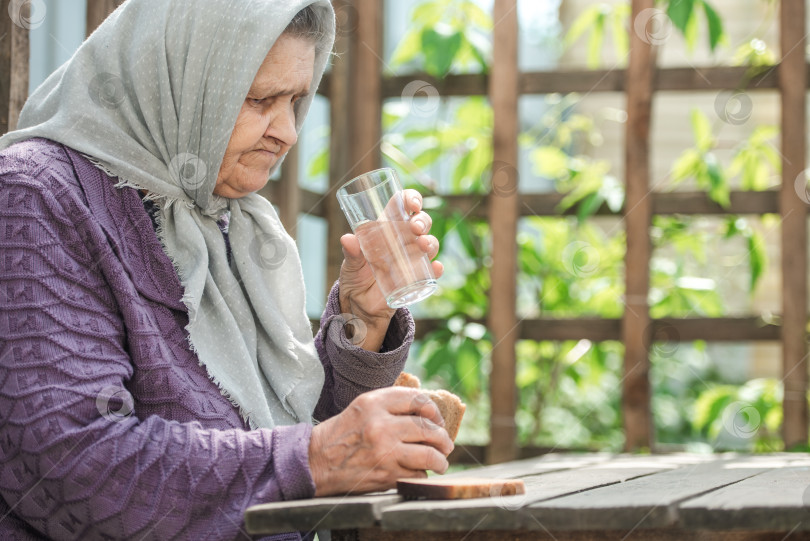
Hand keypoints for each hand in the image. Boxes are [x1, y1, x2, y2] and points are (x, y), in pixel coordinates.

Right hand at [308, 387, 453, 495]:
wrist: (316, 462)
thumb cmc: (342, 434)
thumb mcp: (362, 407)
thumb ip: (391, 405)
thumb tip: (427, 412)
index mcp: (375, 403)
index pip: (418, 400)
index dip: (434, 410)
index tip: (437, 419)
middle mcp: (381, 425)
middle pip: (428, 428)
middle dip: (442, 438)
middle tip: (446, 445)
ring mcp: (384, 451)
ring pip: (429, 455)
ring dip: (440, 460)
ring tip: (441, 462)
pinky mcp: (385, 475)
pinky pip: (417, 475)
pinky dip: (422, 475)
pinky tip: (418, 473)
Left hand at [339, 189, 443, 351]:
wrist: (360, 307)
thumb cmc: (355, 278)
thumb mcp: (350, 265)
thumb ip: (351, 253)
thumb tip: (347, 239)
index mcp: (387, 228)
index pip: (403, 206)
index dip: (412, 198)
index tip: (412, 203)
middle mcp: (403, 240)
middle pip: (421, 222)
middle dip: (423, 221)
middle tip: (415, 227)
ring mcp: (412, 258)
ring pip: (430, 243)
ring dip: (431, 242)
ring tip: (423, 246)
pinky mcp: (417, 277)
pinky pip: (432, 270)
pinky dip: (436, 268)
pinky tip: (435, 268)